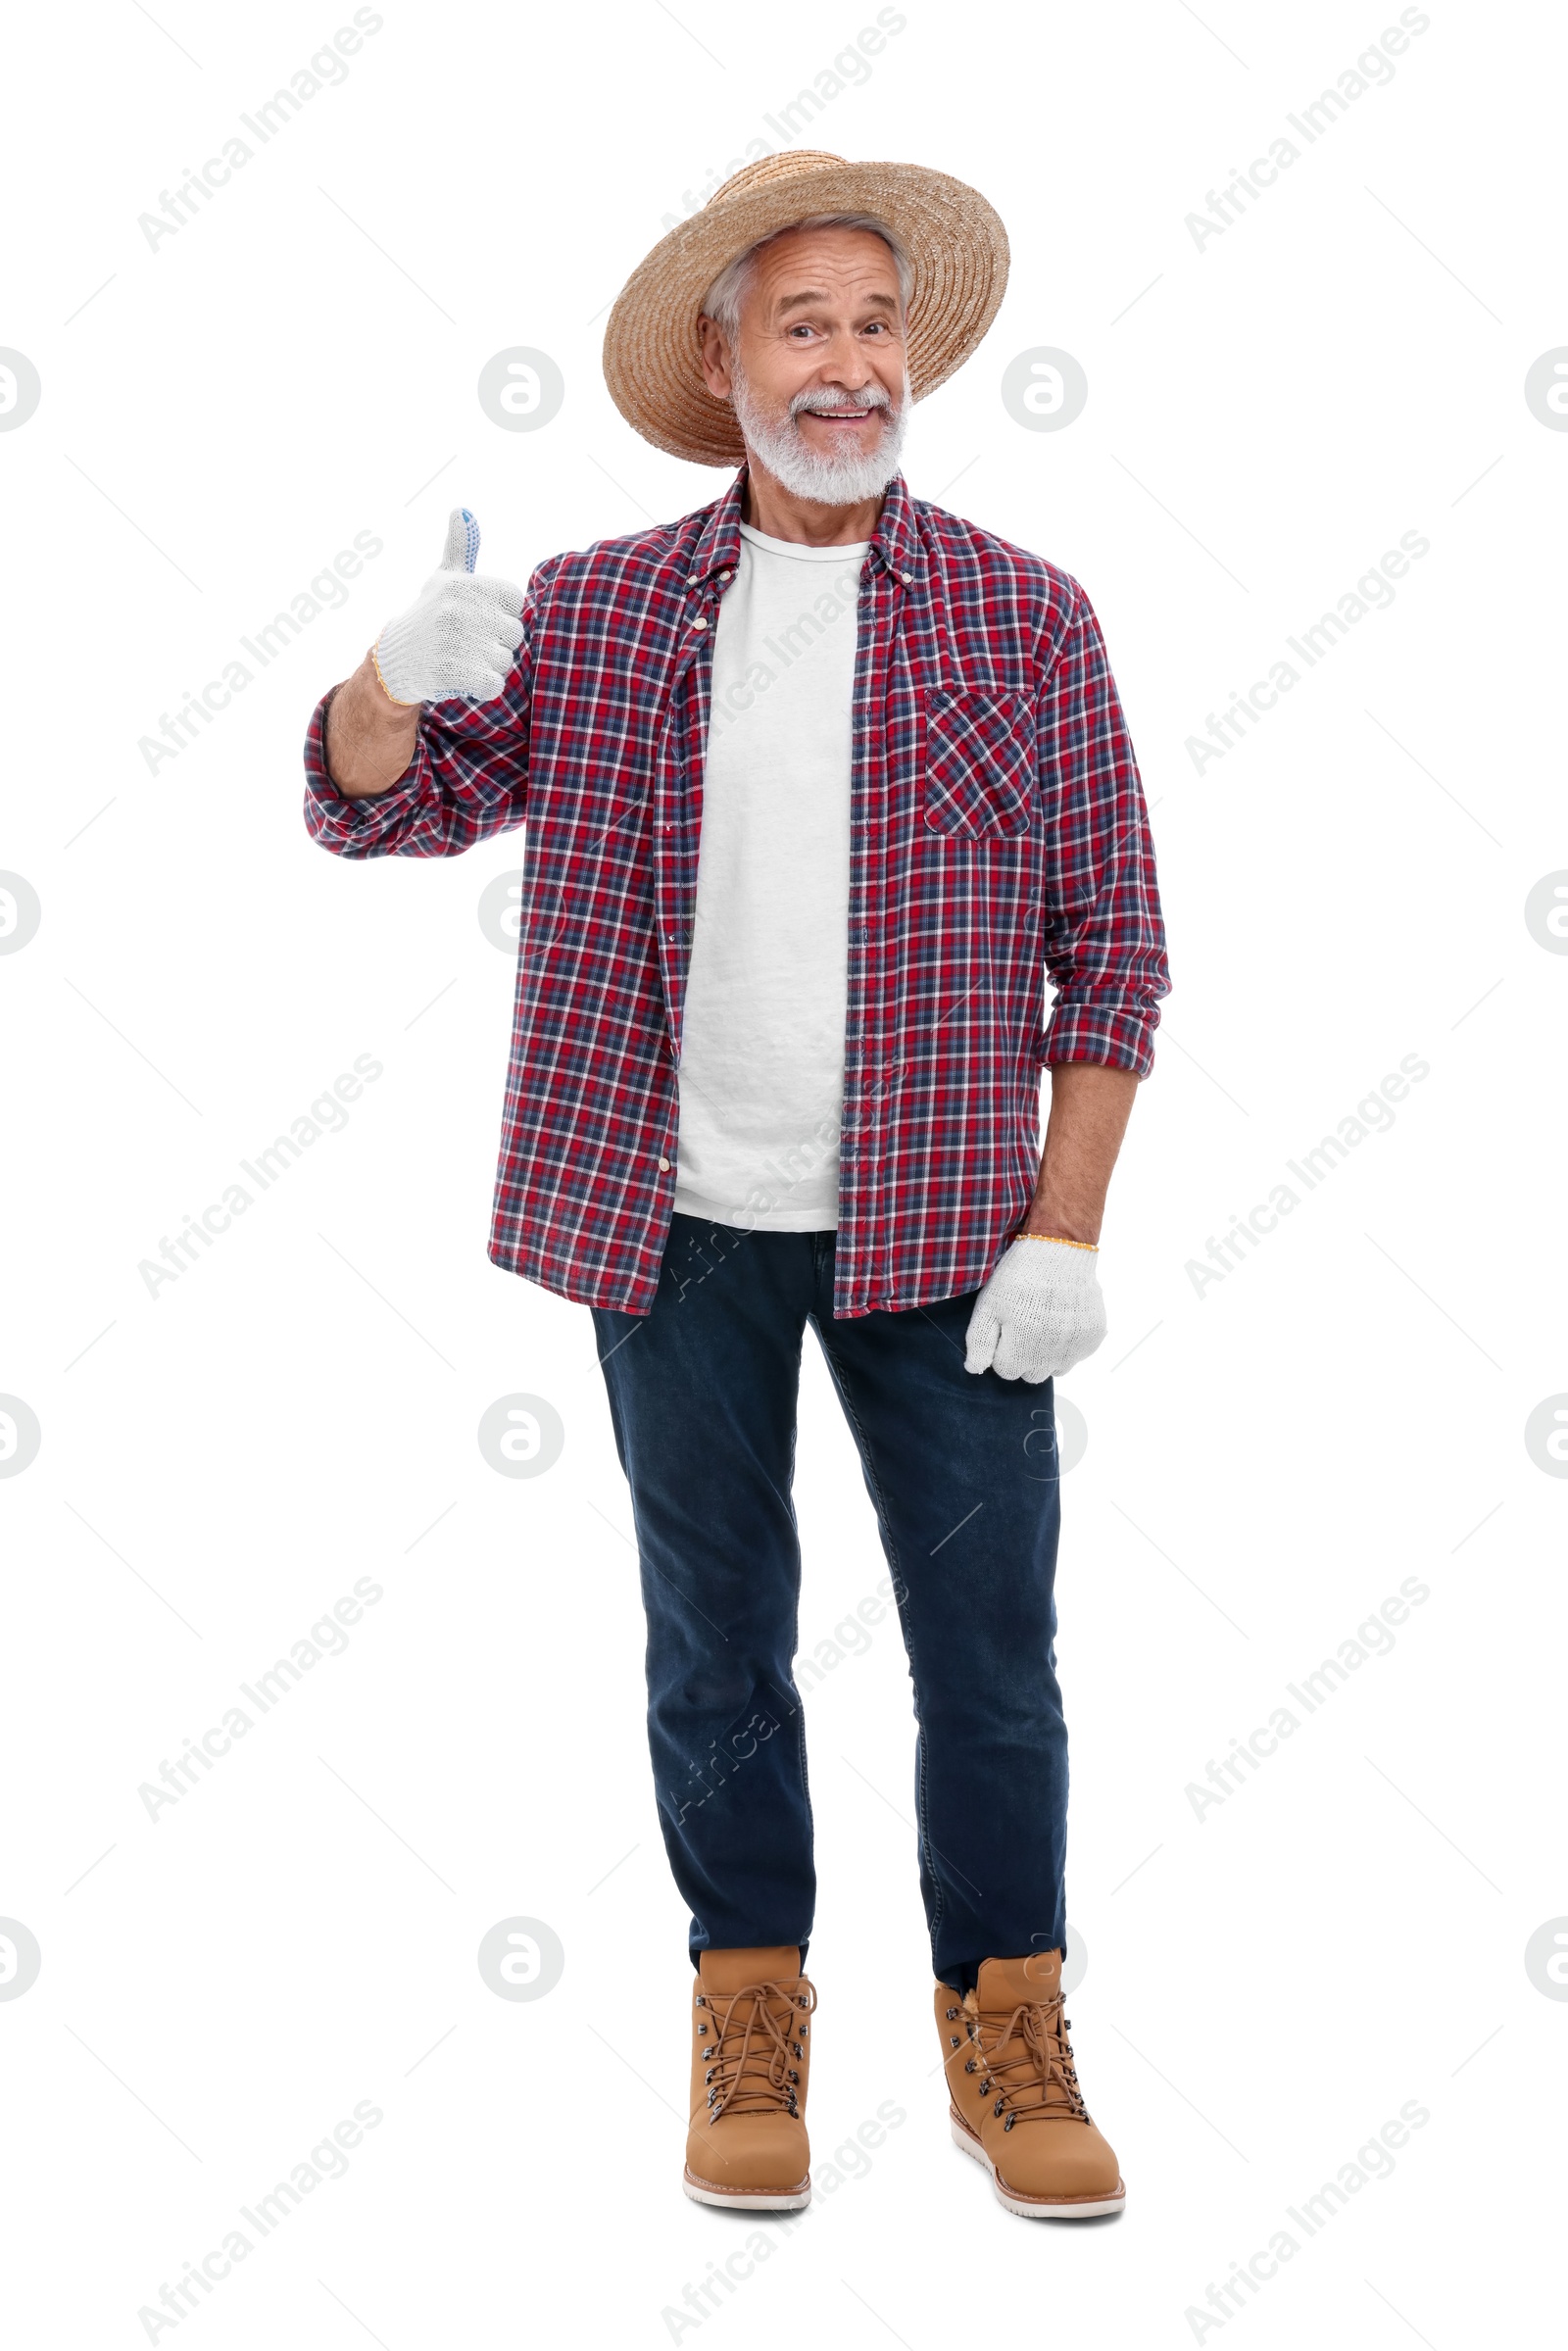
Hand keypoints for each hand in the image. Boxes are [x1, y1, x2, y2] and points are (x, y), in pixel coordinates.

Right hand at [373, 508, 524, 703]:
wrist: (395, 659)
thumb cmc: (428, 615)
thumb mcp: (443, 578)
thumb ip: (460, 547)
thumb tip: (462, 510)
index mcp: (464, 584)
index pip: (515, 603)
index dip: (500, 615)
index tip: (476, 617)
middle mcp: (459, 609)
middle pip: (513, 634)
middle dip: (496, 643)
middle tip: (466, 642)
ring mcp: (455, 642)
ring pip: (505, 661)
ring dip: (488, 666)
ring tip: (461, 657)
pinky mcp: (453, 673)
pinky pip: (494, 685)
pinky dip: (484, 687)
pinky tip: (463, 677)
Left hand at [964, 1237, 1106, 1382]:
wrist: (1060, 1250)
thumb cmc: (1019, 1277)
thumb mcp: (989, 1305)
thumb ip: (980, 1341)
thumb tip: (974, 1370)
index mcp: (1021, 1349)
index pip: (1006, 1371)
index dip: (1002, 1350)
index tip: (1007, 1328)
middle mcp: (1050, 1355)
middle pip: (1031, 1374)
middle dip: (1025, 1356)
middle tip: (1025, 1325)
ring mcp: (1075, 1347)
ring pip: (1057, 1369)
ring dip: (1048, 1354)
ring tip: (1044, 1323)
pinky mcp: (1093, 1337)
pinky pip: (1077, 1354)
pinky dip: (1069, 1343)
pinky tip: (1063, 1318)